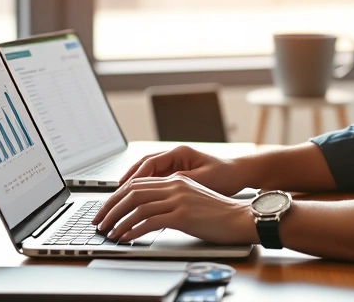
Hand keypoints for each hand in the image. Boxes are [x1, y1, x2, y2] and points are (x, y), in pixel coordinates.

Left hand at [92, 174, 256, 243]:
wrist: (240, 218)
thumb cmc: (219, 213)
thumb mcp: (193, 199)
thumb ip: (172, 198)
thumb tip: (148, 210)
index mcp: (176, 180)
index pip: (138, 184)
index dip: (117, 196)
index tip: (106, 209)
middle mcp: (175, 186)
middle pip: (133, 192)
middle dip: (111, 208)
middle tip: (99, 221)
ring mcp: (178, 200)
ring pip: (137, 207)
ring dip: (118, 220)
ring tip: (109, 232)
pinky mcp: (182, 215)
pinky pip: (149, 221)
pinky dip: (133, 230)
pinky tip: (126, 237)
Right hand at [117, 145, 246, 196]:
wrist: (239, 174)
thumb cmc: (225, 175)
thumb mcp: (203, 180)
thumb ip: (180, 182)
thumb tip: (159, 189)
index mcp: (179, 153)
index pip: (149, 163)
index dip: (134, 177)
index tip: (123, 189)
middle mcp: (174, 156)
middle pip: (143, 167)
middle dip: (127, 181)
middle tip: (114, 196)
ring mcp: (174, 164)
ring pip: (146, 174)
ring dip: (133, 186)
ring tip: (119, 199)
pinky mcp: (175, 174)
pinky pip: (154, 181)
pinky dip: (144, 190)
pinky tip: (135, 201)